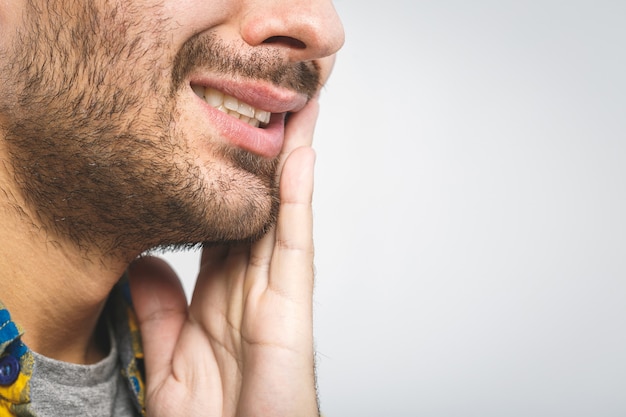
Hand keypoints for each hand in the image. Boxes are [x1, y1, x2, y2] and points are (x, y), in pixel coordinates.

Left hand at [129, 99, 319, 416]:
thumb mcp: (166, 359)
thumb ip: (158, 308)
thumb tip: (143, 262)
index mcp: (221, 294)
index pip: (225, 222)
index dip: (228, 182)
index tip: (222, 140)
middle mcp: (252, 284)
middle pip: (261, 206)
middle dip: (267, 156)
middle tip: (270, 106)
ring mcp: (276, 292)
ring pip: (284, 211)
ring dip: (290, 159)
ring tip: (296, 109)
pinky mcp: (291, 307)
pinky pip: (294, 243)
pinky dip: (297, 199)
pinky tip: (298, 157)